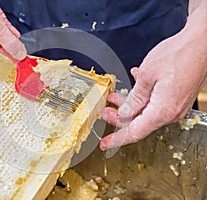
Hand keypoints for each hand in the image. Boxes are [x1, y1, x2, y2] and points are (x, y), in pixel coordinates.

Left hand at [100, 22, 206, 149]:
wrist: (201, 42)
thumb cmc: (179, 54)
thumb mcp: (147, 77)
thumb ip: (134, 99)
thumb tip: (125, 114)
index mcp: (162, 111)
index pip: (134, 132)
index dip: (117, 139)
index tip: (105, 144)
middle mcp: (171, 112)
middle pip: (139, 122)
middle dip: (119, 117)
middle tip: (105, 110)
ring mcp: (176, 106)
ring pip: (145, 111)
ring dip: (129, 104)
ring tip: (115, 97)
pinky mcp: (178, 98)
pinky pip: (155, 103)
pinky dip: (142, 96)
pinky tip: (136, 83)